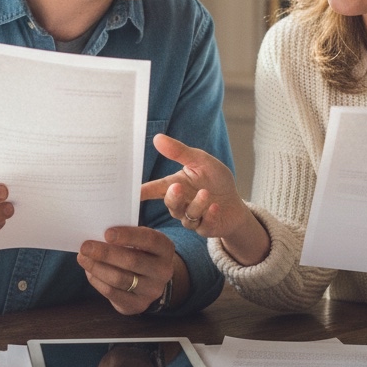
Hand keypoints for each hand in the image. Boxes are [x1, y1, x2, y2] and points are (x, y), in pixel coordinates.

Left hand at [77, 225, 176, 315]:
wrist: (151, 280)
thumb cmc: (140, 252)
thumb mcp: (140, 241)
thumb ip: (125, 237)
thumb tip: (96, 235)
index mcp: (165, 248)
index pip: (149, 240)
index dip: (128, 236)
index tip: (107, 233)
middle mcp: (163, 271)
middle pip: (132, 261)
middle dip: (105, 253)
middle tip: (85, 246)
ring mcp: (152, 290)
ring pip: (120, 279)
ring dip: (97, 267)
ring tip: (82, 258)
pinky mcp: (138, 304)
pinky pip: (113, 293)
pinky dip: (98, 281)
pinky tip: (89, 272)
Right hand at [140, 133, 268, 265]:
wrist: (235, 205)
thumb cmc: (215, 180)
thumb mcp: (200, 161)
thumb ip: (180, 152)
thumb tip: (158, 138)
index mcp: (175, 185)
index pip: (154, 189)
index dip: (142, 192)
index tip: (131, 193)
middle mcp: (181, 203)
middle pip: (170, 204)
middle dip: (173, 197)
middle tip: (177, 187)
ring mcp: (192, 218)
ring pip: (187, 215)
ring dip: (196, 204)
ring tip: (206, 193)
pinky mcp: (206, 228)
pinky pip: (204, 225)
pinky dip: (210, 216)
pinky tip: (215, 207)